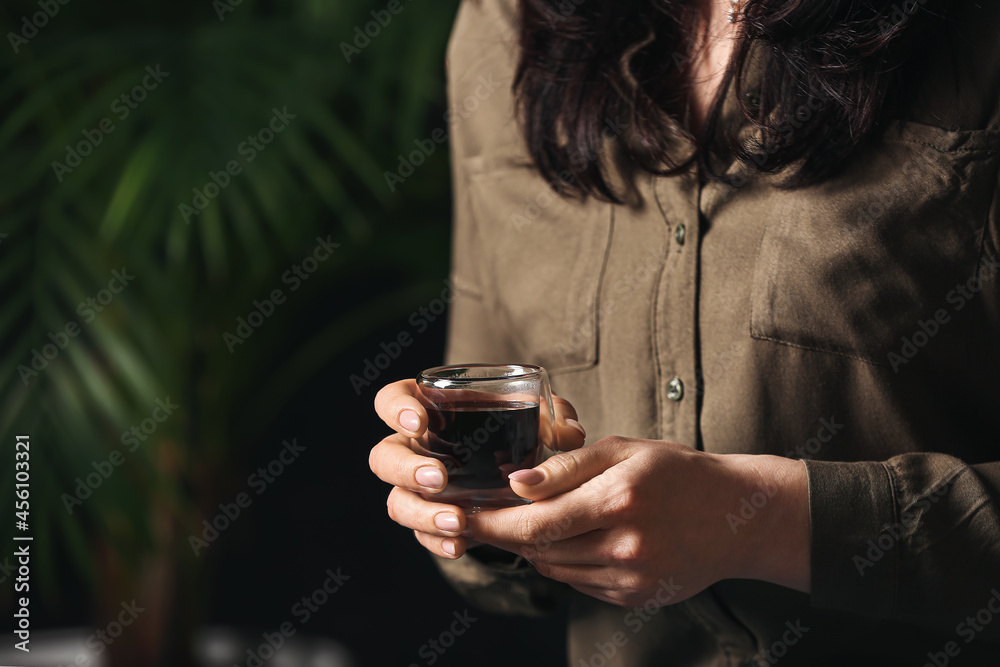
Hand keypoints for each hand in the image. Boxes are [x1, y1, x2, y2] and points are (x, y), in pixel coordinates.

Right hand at [368, 378, 586, 559]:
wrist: (525, 473)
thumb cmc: (522, 429)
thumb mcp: (540, 416)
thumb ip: (555, 415)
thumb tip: (569, 433)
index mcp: (430, 410)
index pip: (391, 400)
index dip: (396, 409)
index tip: (420, 423)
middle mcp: (416, 448)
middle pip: (384, 457)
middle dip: (406, 469)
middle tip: (440, 479)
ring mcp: (418, 486)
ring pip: (396, 500)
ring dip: (422, 514)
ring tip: (456, 522)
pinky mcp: (431, 518)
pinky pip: (421, 534)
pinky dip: (437, 542)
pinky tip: (459, 546)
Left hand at [464, 437, 809, 606]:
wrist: (737, 516)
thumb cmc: (678, 472)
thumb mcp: (624, 449)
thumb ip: (567, 465)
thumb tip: (515, 484)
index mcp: (618, 500)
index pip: (533, 522)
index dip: (490, 523)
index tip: (459, 517)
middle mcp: (625, 546)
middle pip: (538, 551)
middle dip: (503, 536)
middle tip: (479, 518)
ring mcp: (632, 578)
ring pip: (555, 570)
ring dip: (533, 549)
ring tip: (529, 522)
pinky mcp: (636, 597)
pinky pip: (580, 584)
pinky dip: (564, 563)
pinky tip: (572, 539)